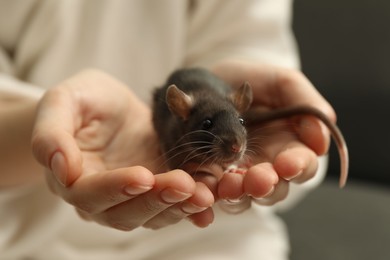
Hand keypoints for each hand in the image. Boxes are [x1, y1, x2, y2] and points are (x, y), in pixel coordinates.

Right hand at [32, 69, 213, 229]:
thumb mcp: (62, 101)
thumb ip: (51, 132)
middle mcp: (102, 196)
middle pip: (124, 212)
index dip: (115, 188)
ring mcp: (132, 195)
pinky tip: (208, 205)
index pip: (89, 193)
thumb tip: (61, 168)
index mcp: (74, 177)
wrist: (110, 106)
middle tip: (183, 185)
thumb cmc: (84, 100)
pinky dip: (191, 210)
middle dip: (155, 201)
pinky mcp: (157, 188)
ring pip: (152, 215)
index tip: (142, 176)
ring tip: (203, 195)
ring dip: (178, 208)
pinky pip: (172, 206)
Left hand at [211, 60, 335, 210]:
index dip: (300, 166)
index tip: (288, 164)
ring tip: (231, 185)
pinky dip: (217, 193)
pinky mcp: (215, 177)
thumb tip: (321, 142)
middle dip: (268, 186)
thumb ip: (306, 103)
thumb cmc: (250, 82)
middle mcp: (268, 164)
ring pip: (248, 196)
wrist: (208, 82)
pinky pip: (219, 194)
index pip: (304, 164)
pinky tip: (213, 186)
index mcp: (290, 145)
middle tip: (258, 180)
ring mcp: (241, 174)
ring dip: (242, 193)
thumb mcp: (281, 83)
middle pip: (276, 187)